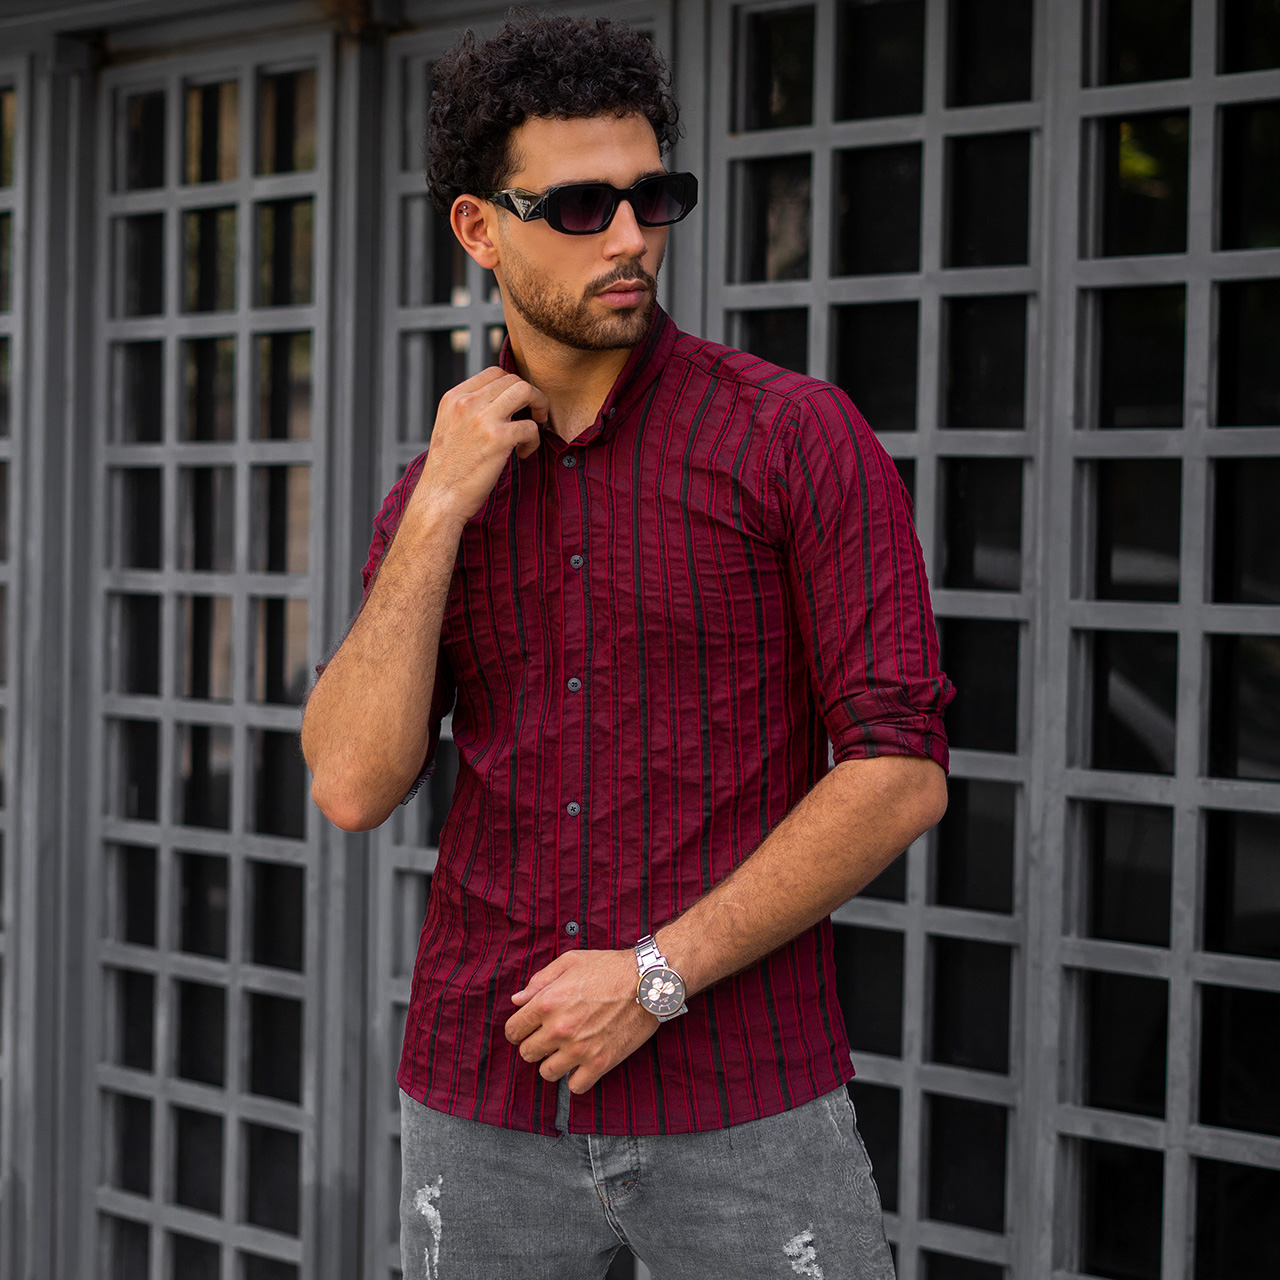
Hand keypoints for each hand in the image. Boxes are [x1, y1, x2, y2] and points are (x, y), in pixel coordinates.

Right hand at [411, 367, 549, 526]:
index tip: (518, 404)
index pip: (494, 373)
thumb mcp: (449, 427)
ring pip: (525, 391)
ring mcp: (483, 419)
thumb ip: (469, 410)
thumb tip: (498, 401)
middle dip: (530, 395)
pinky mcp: (498, 439)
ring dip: (539, 406)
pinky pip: (531, 426)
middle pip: (512, 379)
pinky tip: (523, 453)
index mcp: (454, 397)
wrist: (439, 498)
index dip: (512, 386)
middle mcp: (467, 402)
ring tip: (535, 426)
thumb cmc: (447, 470)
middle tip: (533, 415)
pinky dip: (534, 440)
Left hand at [504, 950, 657, 1093]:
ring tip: (566, 1050)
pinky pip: (575, 1086)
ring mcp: (579, 1049)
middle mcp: (559, 1029)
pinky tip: (582, 1063)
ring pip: (546, 1073)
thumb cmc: (609, 967)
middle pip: (527, 1054)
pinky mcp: (600, 1063)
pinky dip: (576, 1078)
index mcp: (547, 1002)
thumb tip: (517, 1000)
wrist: (648, 981)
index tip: (528, 1028)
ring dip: (553, 1063)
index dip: (518, 1029)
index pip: (513, 1031)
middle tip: (549, 1037)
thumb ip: (539, 980)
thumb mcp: (570, 962)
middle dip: (535, 1045)